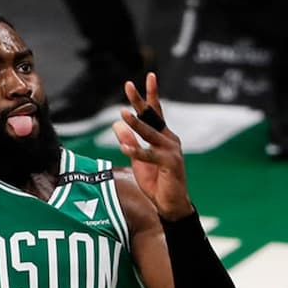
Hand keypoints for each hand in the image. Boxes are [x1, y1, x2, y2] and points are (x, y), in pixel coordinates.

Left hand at [112, 72, 193, 219]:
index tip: (134, 82)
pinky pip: (150, 156)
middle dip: (140, 100)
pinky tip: (124, 148)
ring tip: (122, 113)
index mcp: (163, 136)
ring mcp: (171, 150)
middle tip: (128, 85)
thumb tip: (116, 124)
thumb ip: (130, 141)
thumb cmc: (156, 181)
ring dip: (136, 124)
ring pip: (151, 133)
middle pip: (152, 116)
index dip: (145, 96)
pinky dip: (137, 152)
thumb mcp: (138, 159)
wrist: (170, 205)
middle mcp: (169, 139)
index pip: (153, 113)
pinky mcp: (170, 164)